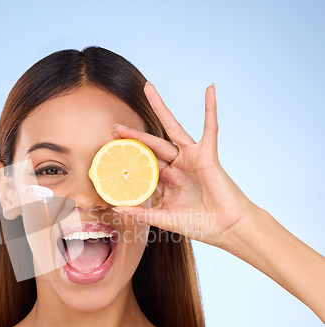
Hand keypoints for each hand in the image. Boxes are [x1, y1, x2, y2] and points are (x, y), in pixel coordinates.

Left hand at [112, 82, 257, 246]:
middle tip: (115, 127)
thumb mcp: (164, 218)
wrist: (225, 228)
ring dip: (161, 108)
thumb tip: (117, 208)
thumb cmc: (199, 224)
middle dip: (134, 135)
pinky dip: (210, 108)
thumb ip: (142, 213)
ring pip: (172, 128)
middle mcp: (176, 166)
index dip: (128, 158)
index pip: (142, 164)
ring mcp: (191, 158)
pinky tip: (210, 89)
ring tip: (148, 88)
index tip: (109, 152)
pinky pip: (210, 127)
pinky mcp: (207, 154)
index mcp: (165, 180)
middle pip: (152, 144)